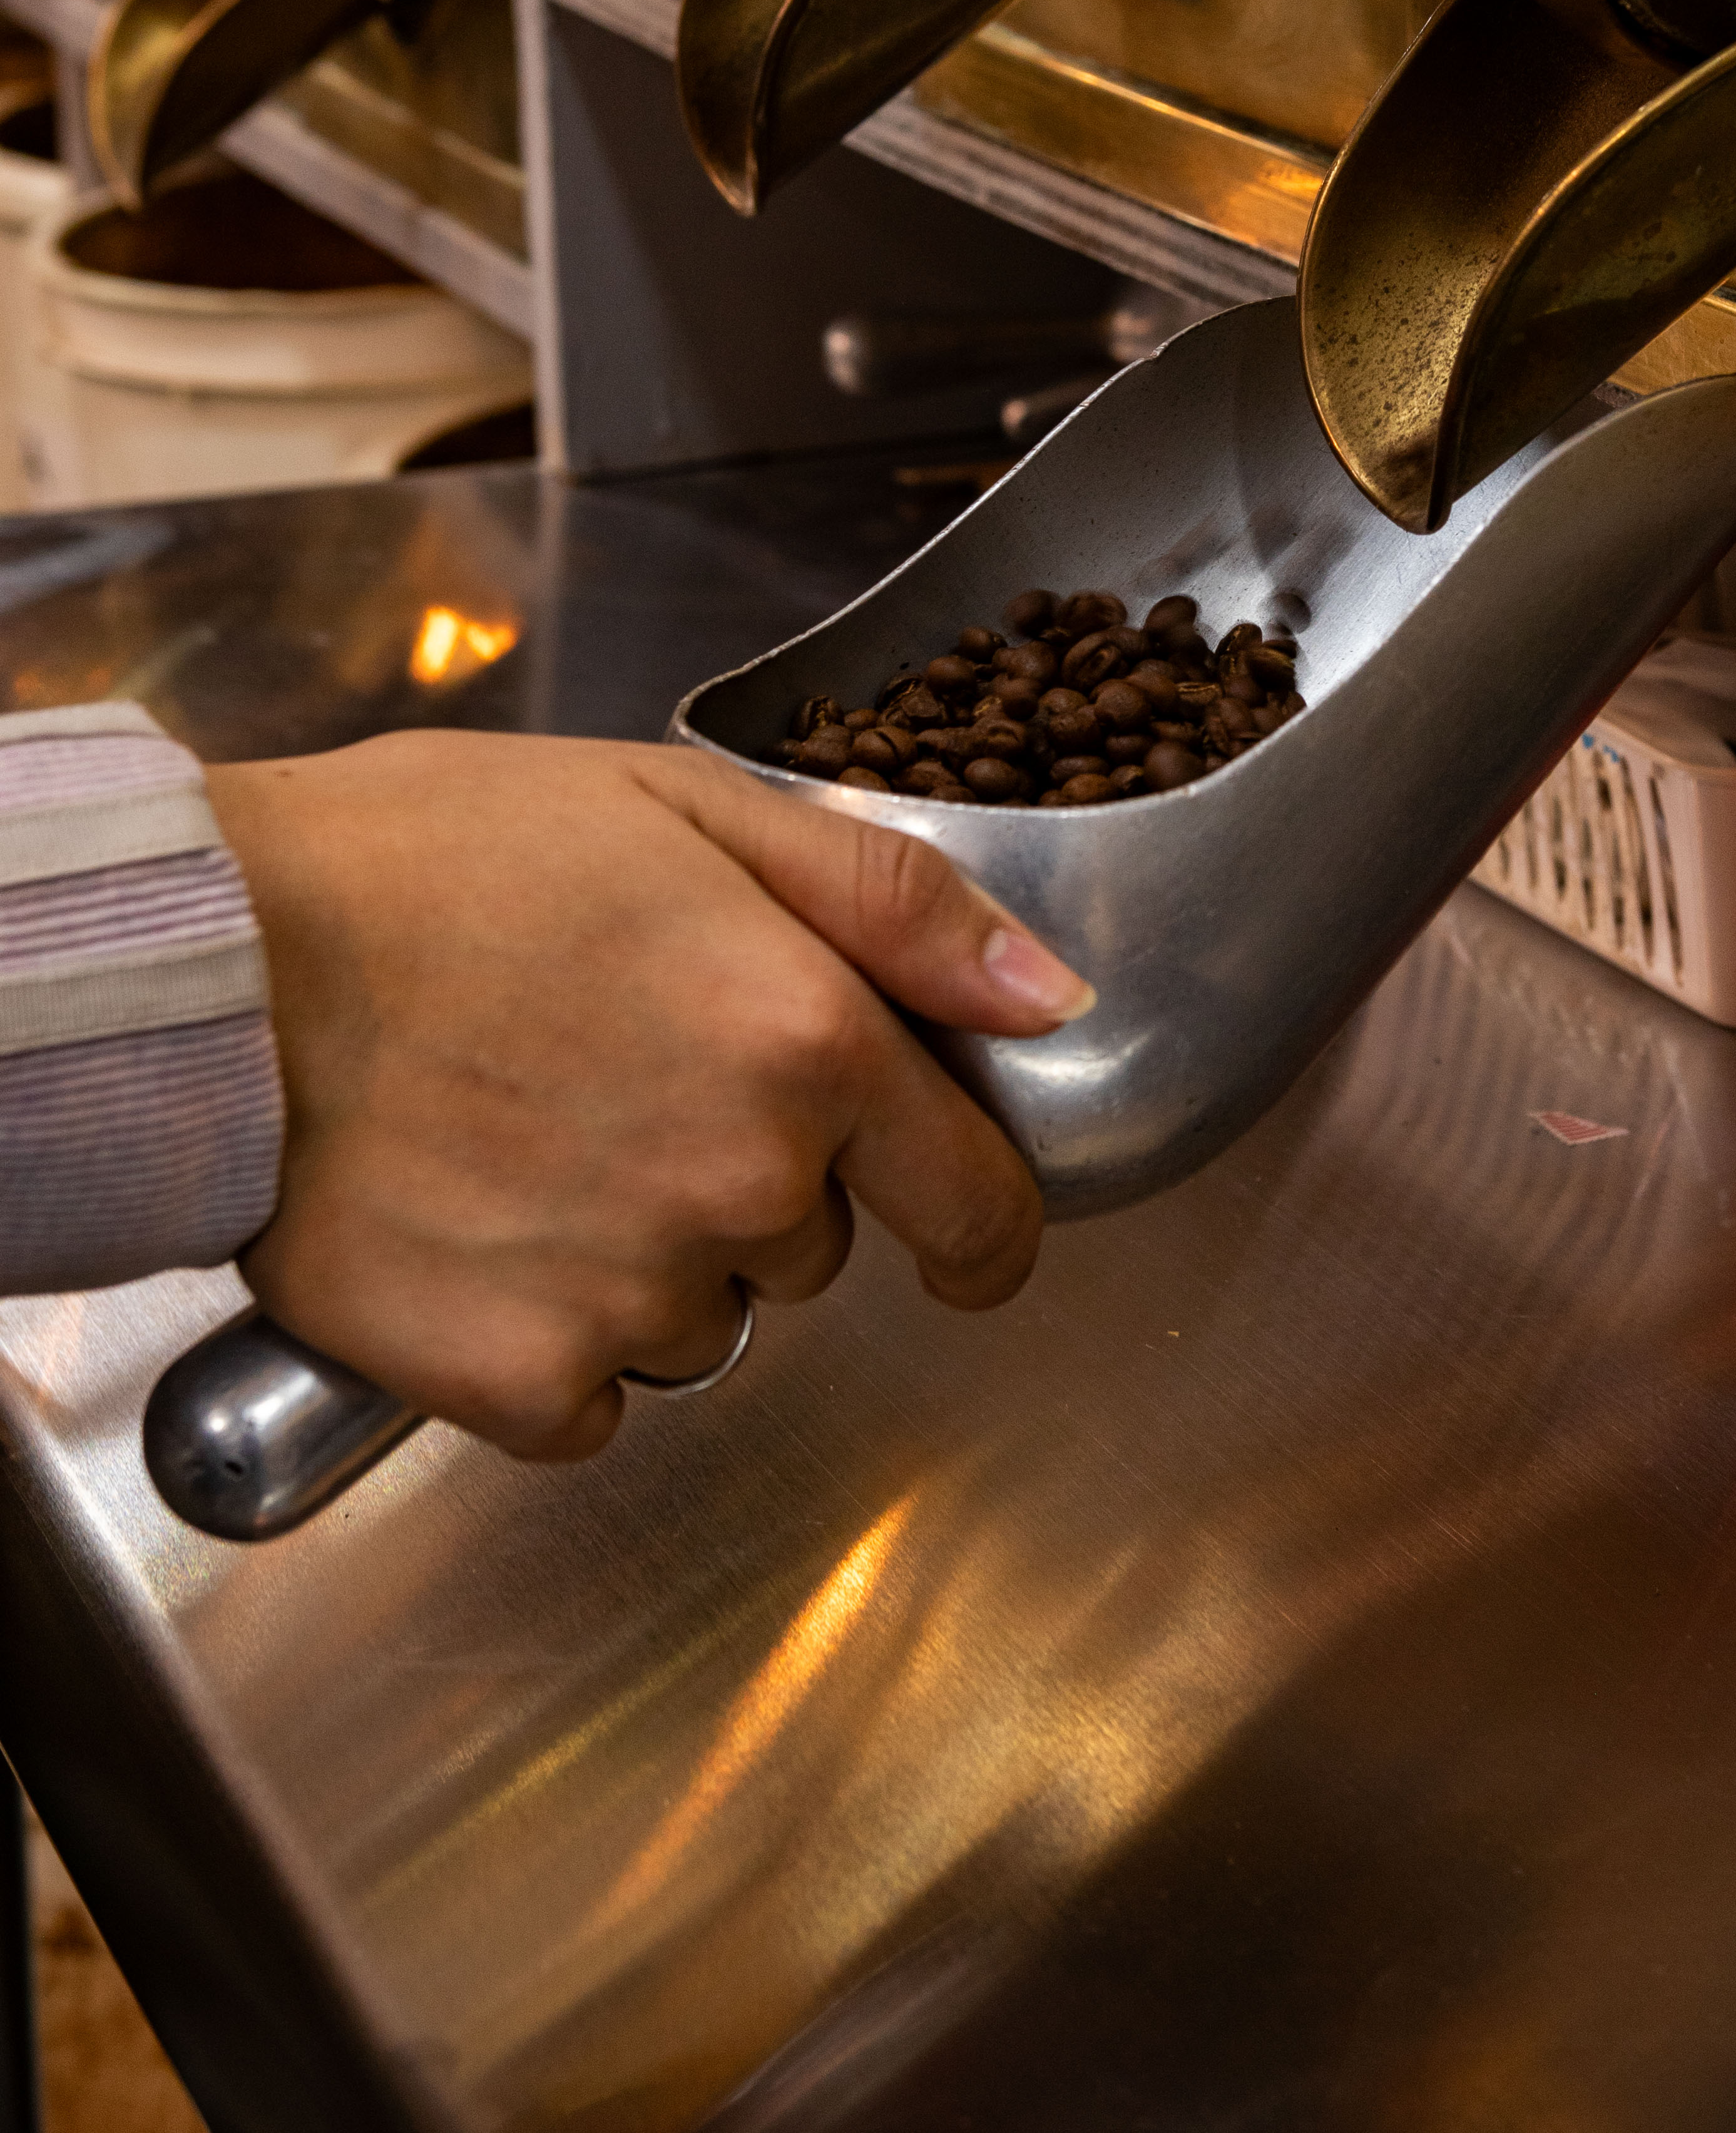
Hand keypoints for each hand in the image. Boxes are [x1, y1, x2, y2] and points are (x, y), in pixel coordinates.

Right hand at [203, 733, 1088, 1458]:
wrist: (212, 970)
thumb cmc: (435, 863)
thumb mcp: (688, 808)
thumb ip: (894, 902)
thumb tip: (1048, 996)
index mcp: (806, 1042)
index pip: (978, 1201)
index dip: (978, 1222)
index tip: (959, 1229)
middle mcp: (742, 1185)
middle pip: (814, 1242)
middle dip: (753, 1180)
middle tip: (621, 1079)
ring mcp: (629, 1296)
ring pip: (704, 1323)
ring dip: (646, 1258)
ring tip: (527, 1140)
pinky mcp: (512, 1380)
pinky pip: (590, 1401)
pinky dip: (547, 1342)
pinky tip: (479, 1232)